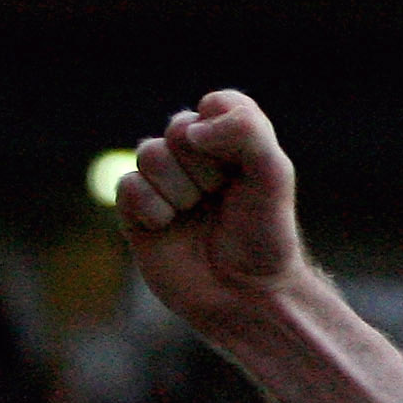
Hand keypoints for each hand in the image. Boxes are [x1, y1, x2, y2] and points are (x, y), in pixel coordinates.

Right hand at [116, 89, 314, 334]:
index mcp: (233, 145)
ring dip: (179, 188)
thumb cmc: (265, 237)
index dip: (223, 131)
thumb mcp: (273, 175)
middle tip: (221, 199)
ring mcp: (165, 185)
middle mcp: (197, 160)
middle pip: (178, 128)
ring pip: (149, 152)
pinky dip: (152, 207)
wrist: (246, 297)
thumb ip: (246, 131)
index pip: (215, 105)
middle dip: (204, 167)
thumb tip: (191, 130)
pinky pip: (129, 185)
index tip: (240, 167)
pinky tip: (167, 227)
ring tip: (195, 215)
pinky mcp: (138, 212)